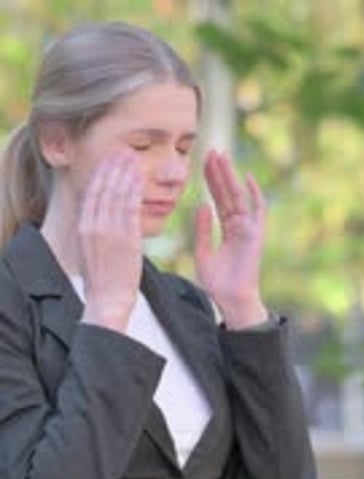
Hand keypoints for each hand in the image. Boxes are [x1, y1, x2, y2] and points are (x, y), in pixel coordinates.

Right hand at [79, 150, 142, 331]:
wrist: (108, 300)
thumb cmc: (102, 279)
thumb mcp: (89, 250)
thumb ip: (94, 230)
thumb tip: (101, 215)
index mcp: (83, 227)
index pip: (91, 192)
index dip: (100, 172)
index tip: (108, 160)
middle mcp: (93, 225)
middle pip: (104, 187)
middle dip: (114, 167)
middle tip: (123, 152)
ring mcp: (109, 231)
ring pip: (118, 194)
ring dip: (126, 174)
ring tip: (133, 160)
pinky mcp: (126, 239)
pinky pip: (131, 209)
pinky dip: (135, 191)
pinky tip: (140, 180)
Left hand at [194, 149, 267, 328]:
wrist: (231, 299)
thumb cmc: (218, 282)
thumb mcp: (203, 252)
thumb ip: (202, 229)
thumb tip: (202, 205)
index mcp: (226, 228)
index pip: (218, 198)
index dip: (211, 180)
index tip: (203, 162)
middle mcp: (239, 225)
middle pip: (228, 192)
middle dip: (220, 172)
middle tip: (211, 150)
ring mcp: (249, 229)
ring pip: (239, 197)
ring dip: (230, 177)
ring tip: (221, 157)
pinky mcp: (255, 235)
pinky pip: (258, 211)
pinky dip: (254, 195)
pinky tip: (246, 177)